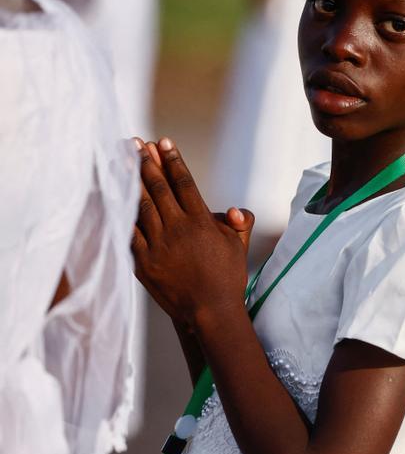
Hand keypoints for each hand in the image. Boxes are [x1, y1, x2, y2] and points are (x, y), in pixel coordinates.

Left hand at [131, 137, 248, 329]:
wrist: (209, 311)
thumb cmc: (227, 277)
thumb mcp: (239, 246)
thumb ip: (241, 222)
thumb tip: (235, 210)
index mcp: (201, 222)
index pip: (184, 183)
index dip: (173, 160)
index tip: (163, 142)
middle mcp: (178, 229)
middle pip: (159, 188)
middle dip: (147, 162)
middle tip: (136, 143)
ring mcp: (158, 245)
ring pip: (141, 205)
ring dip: (132, 180)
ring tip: (124, 161)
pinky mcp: (144, 261)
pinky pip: (129, 231)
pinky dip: (122, 212)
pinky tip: (115, 197)